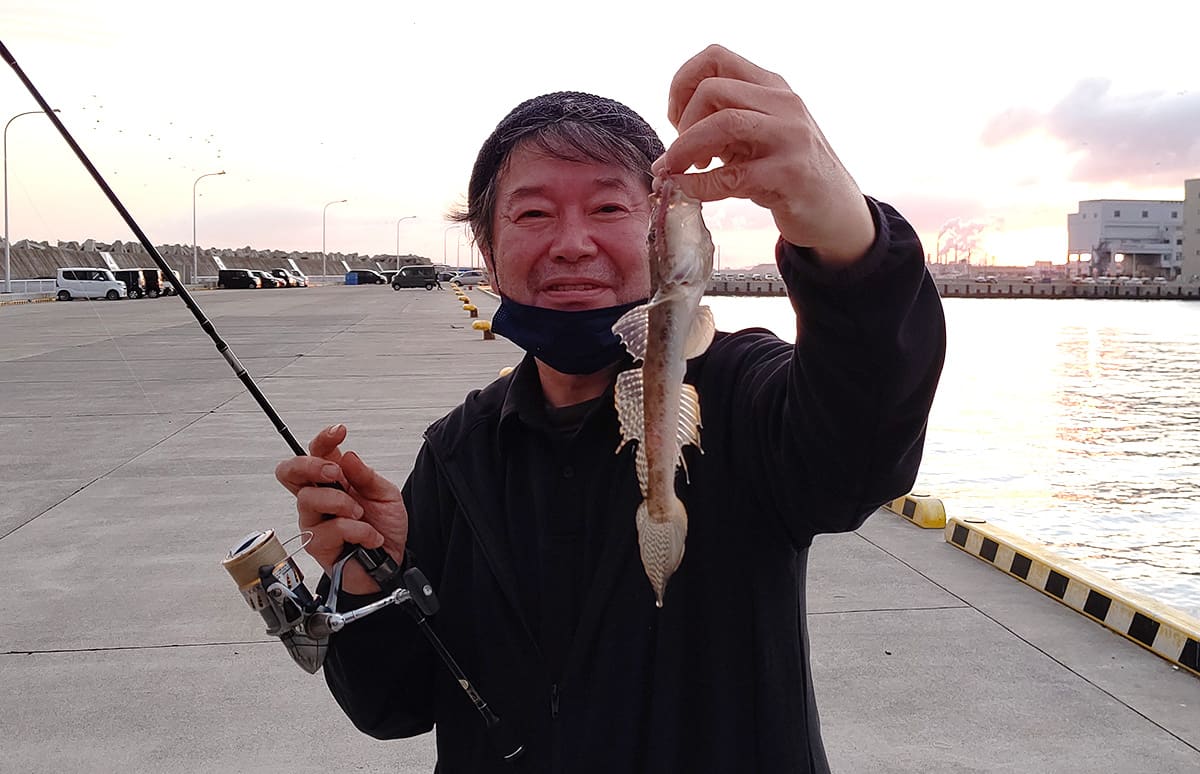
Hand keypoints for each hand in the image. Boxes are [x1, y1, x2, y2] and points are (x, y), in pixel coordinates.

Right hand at [275, 424, 407, 594]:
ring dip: (341, 502)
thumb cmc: (384, 528)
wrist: (392, 564)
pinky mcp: (316, 544)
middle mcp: (319, 498)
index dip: (323, 439)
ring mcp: (314, 521)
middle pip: (290, 472)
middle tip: (337, 473)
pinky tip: (370, 536)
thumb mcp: (386, 495)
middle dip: (311, 465)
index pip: (316, 453)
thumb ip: (367, 476)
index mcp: (335, 480)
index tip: (339, 432)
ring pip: (309, 498)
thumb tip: (347, 456)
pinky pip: (330, 528)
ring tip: (361, 514)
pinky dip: (358, 530)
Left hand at [651, 44, 875, 265]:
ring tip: (677, 171)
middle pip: (713, 89)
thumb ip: (720, 128)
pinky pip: (733, 176)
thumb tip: (669, 150)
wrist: (835, 209)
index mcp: (771, 87)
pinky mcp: (790, 174)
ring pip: (723, 122)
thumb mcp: (757, 138)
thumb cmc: (788, 172)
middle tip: (681, 154)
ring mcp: (790, 137)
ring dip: (687, 148)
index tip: (676, 120)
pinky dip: (700, 185)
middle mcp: (783, 104)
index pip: (715, 58)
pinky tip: (689, 191)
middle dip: (683, 123)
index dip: (682, 84)